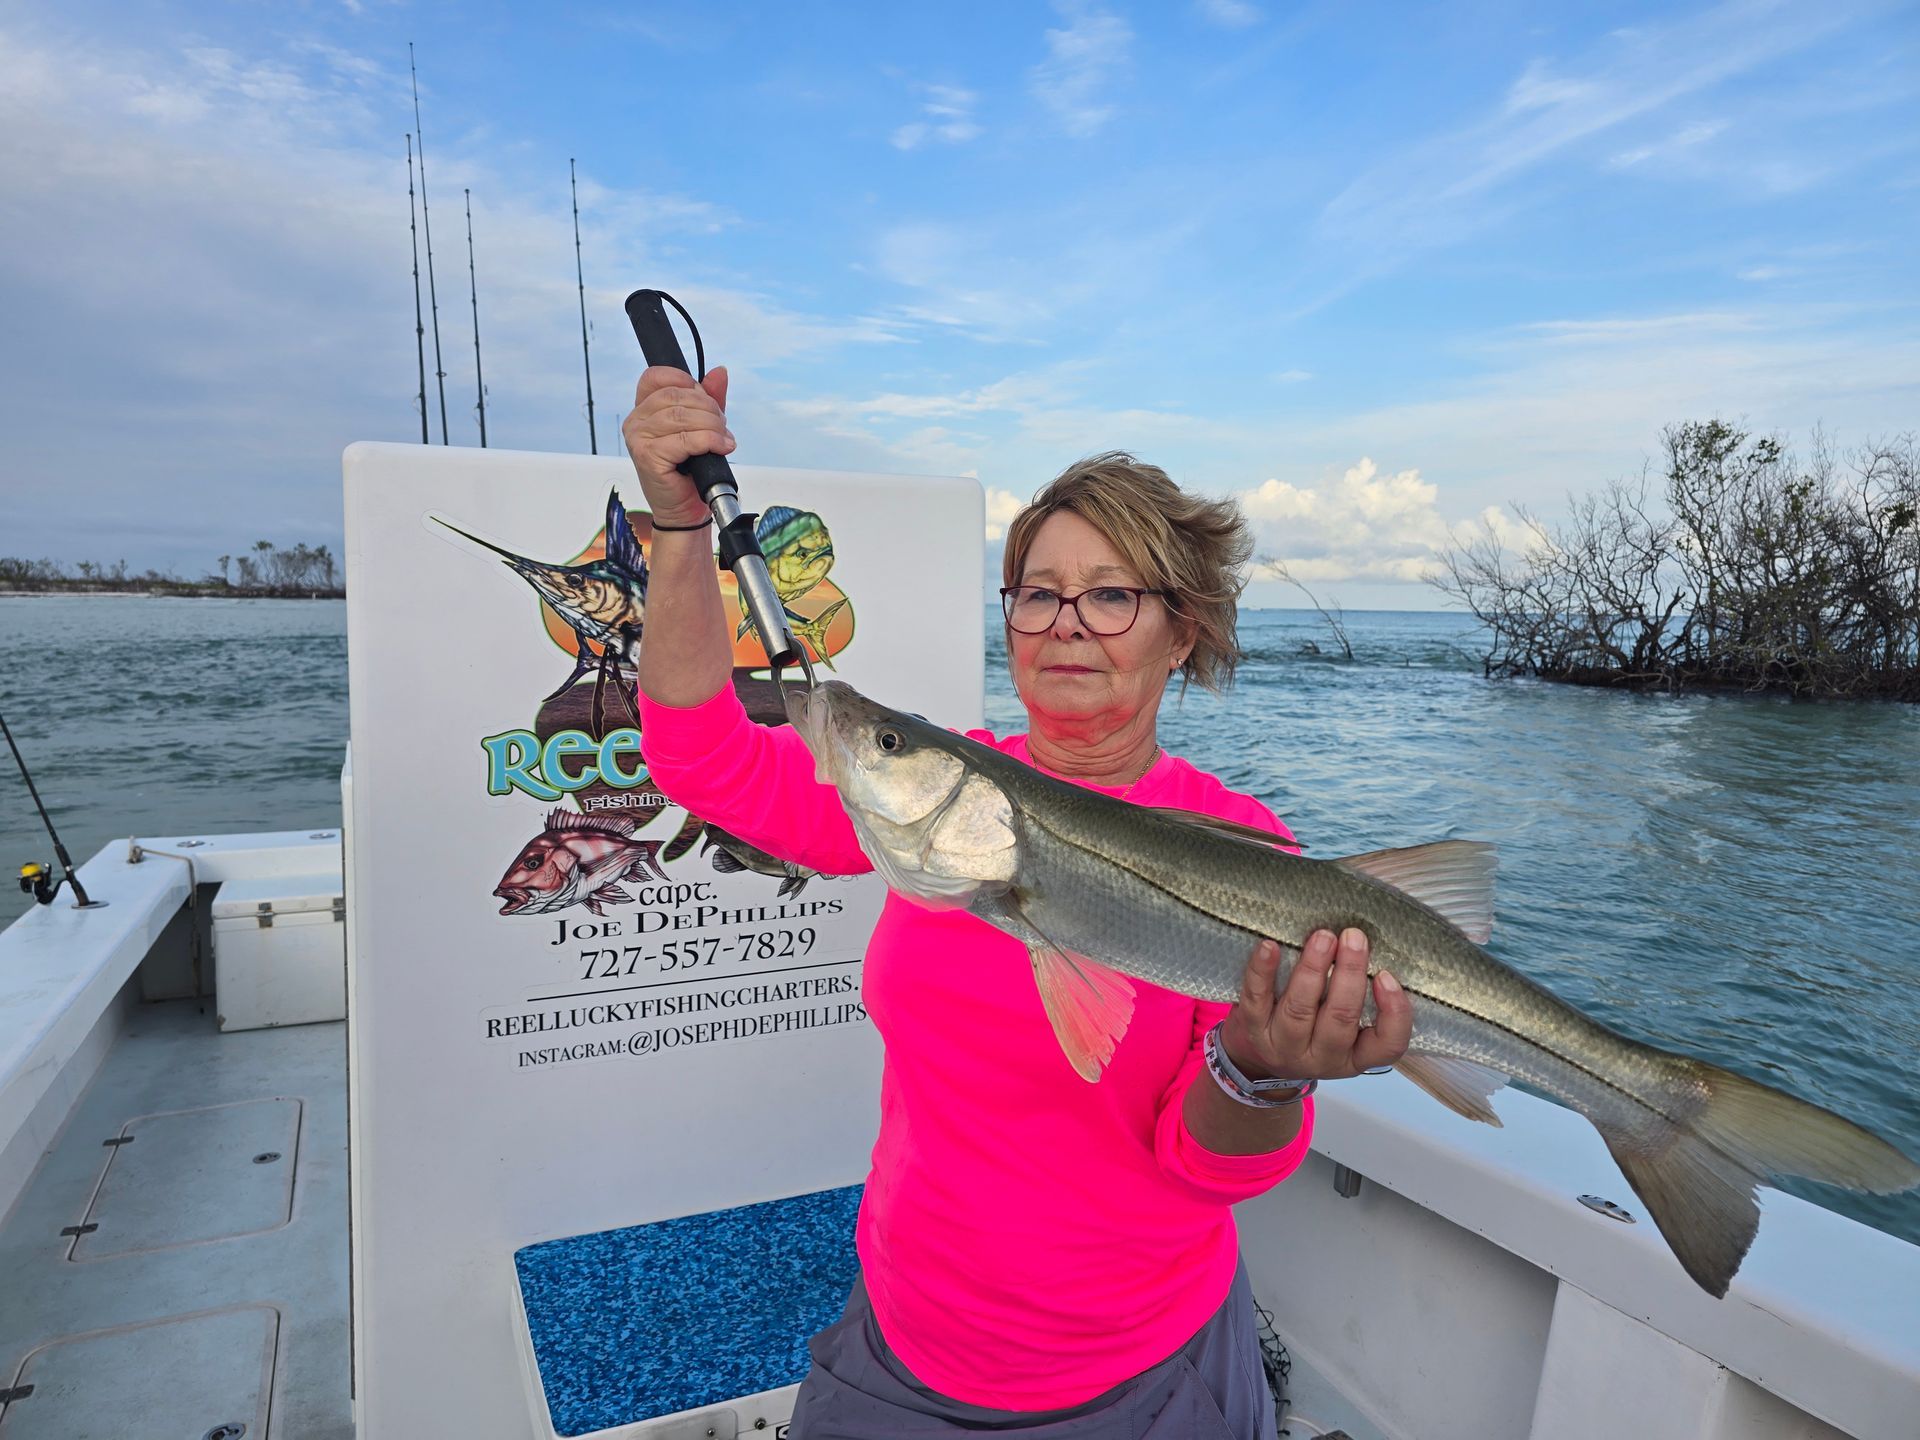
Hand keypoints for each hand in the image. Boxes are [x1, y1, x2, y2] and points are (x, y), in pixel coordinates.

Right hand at [620, 364, 734, 526]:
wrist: (684, 509)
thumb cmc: (690, 471)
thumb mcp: (702, 426)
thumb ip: (709, 398)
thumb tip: (719, 372)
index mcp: (644, 409)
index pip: (657, 376)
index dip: (686, 381)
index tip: (706, 399)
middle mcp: (636, 421)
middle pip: (676, 396)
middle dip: (708, 408)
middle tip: (722, 426)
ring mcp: (638, 438)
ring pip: (681, 416)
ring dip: (711, 426)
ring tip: (724, 440)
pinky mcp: (648, 456)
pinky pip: (685, 439)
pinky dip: (709, 441)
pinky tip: (720, 447)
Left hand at [1219, 929, 1411, 1081]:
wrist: (1266, 1050)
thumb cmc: (1319, 1024)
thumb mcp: (1348, 1024)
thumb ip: (1360, 995)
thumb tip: (1366, 946)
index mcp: (1356, 1056)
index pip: (1388, 1046)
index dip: (1393, 1013)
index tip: (1386, 975)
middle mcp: (1323, 1058)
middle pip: (1340, 1020)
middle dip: (1348, 975)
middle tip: (1354, 938)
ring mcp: (1285, 1047)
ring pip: (1300, 1010)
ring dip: (1312, 969)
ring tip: (1322, 938)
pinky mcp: (1254, 1031)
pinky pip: (1256, 1001)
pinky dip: (1262, 972)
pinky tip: (1270, 947)